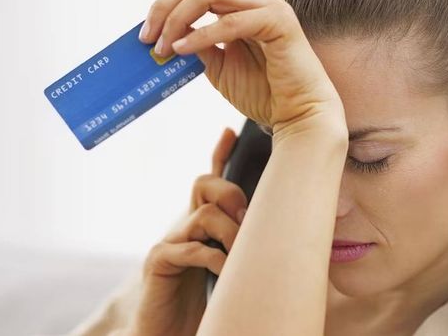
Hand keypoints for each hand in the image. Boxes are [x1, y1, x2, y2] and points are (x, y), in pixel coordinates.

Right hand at [127, 128, 247, 335]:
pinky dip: (213, 258)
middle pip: (204, 184)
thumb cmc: (212, 302)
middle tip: (247, 218)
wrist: (174, 335)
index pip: (211, 180)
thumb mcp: (235, 266)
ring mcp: (170, 242)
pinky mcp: (159, 263)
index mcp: (204, 225)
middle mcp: (185, 226)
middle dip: (231, 194)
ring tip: (238, 256)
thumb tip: (288, 228)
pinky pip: (190, 248)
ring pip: (204, 215)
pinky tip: (223, 272)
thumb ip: (247, 243)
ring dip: (230, 233)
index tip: (230, 132)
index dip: (219, 154)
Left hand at [138, 0, 346, 142]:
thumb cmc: (264, 93)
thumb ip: (197, 45)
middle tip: (146, 36)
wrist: (298, 115)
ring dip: (176, 18)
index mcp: (242, 5)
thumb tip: (162, 37)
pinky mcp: (279, 22)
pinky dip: (200, 36)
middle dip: (164, 4)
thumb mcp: (218, 66)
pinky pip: (230, 22)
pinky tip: (181, 51)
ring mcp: (269, 6)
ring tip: (161, 47)